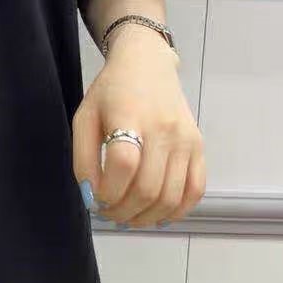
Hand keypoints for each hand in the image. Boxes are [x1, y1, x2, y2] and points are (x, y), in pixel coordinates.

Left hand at [72, 25, 205, 226]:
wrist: (147, 65)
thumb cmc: (111, 93)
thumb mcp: (85, 118)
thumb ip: (83, 159)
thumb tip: (91, 197)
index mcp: (130, 117)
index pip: (124, 164)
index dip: (107, 192)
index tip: (95, 199)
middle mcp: (164, 130)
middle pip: (148, 188)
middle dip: (122, 211)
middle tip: (108, 213)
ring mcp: (186, 140)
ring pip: (171, 197)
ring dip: (146, 218)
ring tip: (127, 217)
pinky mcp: (199, 147)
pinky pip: (195, 190)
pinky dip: (176, 211)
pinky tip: (155, 214)